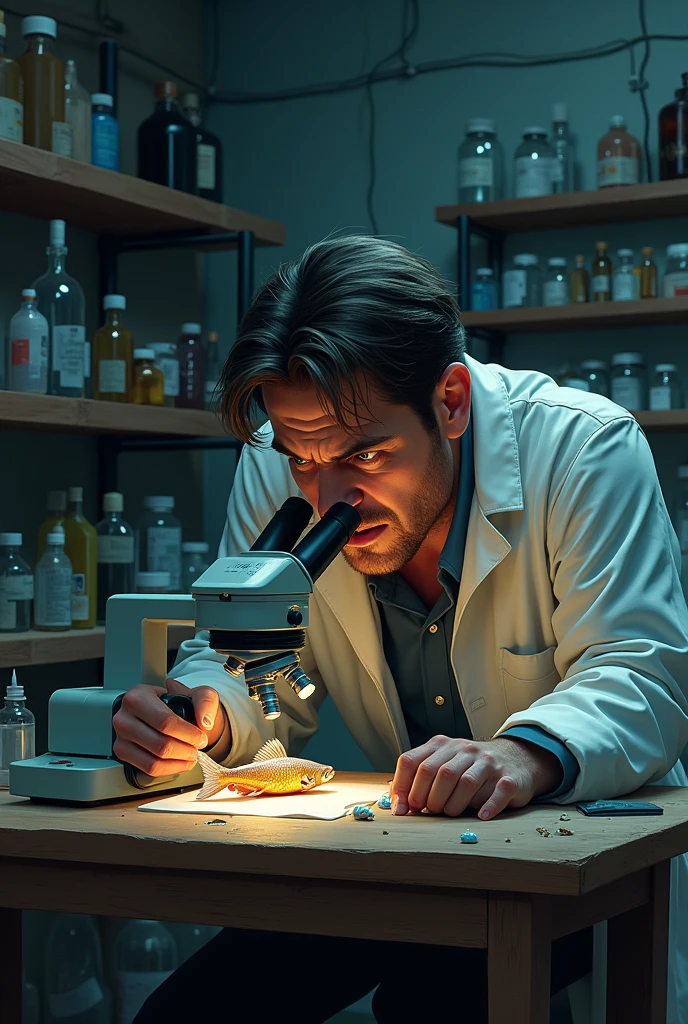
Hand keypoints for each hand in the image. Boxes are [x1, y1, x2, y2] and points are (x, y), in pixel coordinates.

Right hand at [112, 678, 227, 776]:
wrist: (169, 711)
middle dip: (186, 749)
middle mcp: (125, 715)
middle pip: (160, 743)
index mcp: (139, 695)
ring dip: (179, 762)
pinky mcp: (122, 751)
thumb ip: (205, 701)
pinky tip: (180, 763)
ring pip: (154, 760)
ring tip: (191, 756)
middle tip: (197, 747)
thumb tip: (204, 721)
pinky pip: (148, 769)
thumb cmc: (180, 702)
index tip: (201, 737)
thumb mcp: (198, 693)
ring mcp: (121, 735)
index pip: (165, 721)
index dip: (188, 734)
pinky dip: (169, 769)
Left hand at [391, 735, 562, 819]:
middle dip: (428, 798)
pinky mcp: (509, 779)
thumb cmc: (472, 768)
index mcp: (442, 745)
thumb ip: (421, 779)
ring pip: (466, 783)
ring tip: (450, 814)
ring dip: (453, 805)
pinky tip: (481, 816)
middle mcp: (465, 750)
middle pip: (438, 773)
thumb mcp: (445, 763)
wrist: (516, 758)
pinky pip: (497, 793)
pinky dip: (487, 807)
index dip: (403, 788)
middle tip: (429, 812)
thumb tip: (399, 806)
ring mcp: (488, 763)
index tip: (403, 809)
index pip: (413, 761)